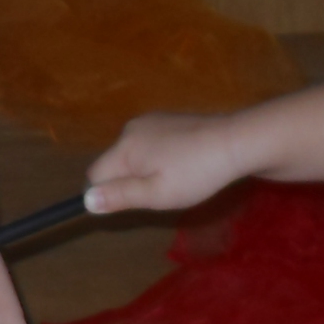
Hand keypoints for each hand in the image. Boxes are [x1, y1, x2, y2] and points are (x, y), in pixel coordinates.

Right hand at [85, 111, 250, 215]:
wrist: (236, 142)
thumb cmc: (196, 173)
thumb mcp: (156, 194)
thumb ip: (120, 196)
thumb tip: (86, 201)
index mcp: (124, 147)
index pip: (95, 175)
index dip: (107, 194)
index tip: (134, 204)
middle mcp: (131, 129)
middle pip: (114, 163)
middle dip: (128, 181)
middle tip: (160, 193)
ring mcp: (151, 121)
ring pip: (133, 154)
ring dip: (144, 170)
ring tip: (176, 179)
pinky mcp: (169, 119)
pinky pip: (150, 144)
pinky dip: (159, 157)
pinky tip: (184, 163)